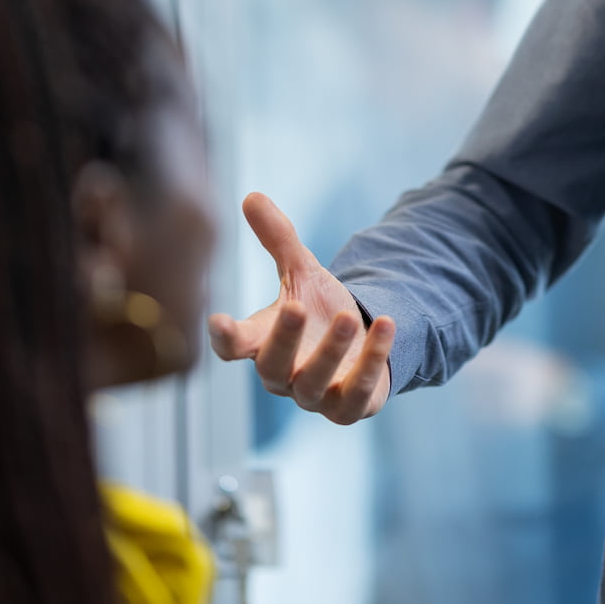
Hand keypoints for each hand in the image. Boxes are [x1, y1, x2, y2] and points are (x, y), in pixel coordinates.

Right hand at [207, 192, 393, 424]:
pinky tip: (386, 325)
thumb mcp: (301, 271)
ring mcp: (313, 396)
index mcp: (262, 342)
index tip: (218, 320)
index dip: (225, 337)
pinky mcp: (347, 408)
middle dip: (284, 339)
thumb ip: (278, 240)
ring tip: (349, 316)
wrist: (359, 343)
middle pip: (271, 366)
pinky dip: (372, 361)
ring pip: (312, 385)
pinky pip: (356, 395)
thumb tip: (251, 195)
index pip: (234, 346)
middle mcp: (282, 375)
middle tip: (296, 307)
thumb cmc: (318, 308)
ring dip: (331, 351)